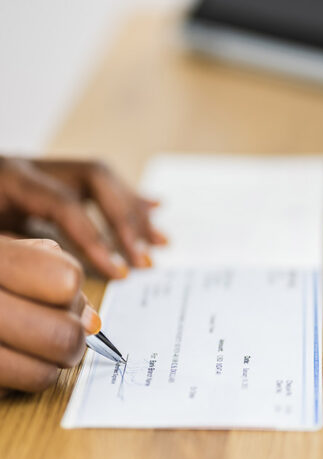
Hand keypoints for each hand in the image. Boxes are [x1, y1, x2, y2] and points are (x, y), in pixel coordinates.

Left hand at [0, 156, 166, 277]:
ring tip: (160, 240)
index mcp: (10, 177)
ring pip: (102, 180)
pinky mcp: (52, 181)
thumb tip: (65, 280)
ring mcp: (44, 171)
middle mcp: (32, 167)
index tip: (118, 271)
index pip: (66, 204)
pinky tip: (153, 208)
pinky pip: (98, 186)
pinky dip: (127, 200)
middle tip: (144, 258)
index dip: (95, 239)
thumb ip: (16, 254)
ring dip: (134, 210)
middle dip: (124, 221)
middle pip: (94, 178)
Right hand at [0, 238, 100, 396]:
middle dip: (73, 336)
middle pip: (62, 335)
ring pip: (42, 374)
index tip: (65, 292)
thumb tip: (92, 320)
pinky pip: (13, 390)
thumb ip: (51, 272)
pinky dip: (23, 378)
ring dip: (52, 364)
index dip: (73, 292)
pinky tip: (12, 357)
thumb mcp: (6, 253)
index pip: (66, 283)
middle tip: (64, 330)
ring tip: (38, 348)